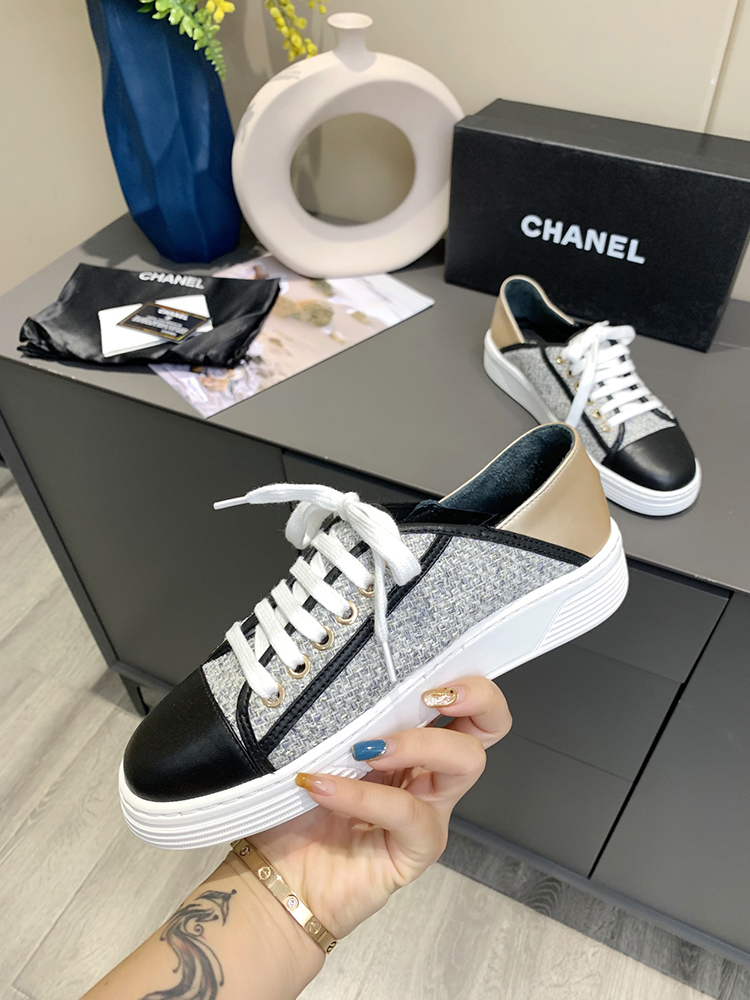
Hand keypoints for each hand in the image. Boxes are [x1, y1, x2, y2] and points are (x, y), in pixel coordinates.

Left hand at [251, 675, 511, 939]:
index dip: (464, 677)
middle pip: (490, 725)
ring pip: (465, 761)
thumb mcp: (314, 748)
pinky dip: (363, 794)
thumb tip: (338, 673)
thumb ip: (337, 717)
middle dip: (477, 697)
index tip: (429, 665)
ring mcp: (428, 809)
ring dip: (418, 743)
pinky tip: (323, 787)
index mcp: (409, 739)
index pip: (461, 699)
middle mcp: (428, 771)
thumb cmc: (295, 809)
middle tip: (430, 695)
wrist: (276, 879)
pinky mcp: (418, 848)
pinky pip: (408, 812)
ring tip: (365, 748)